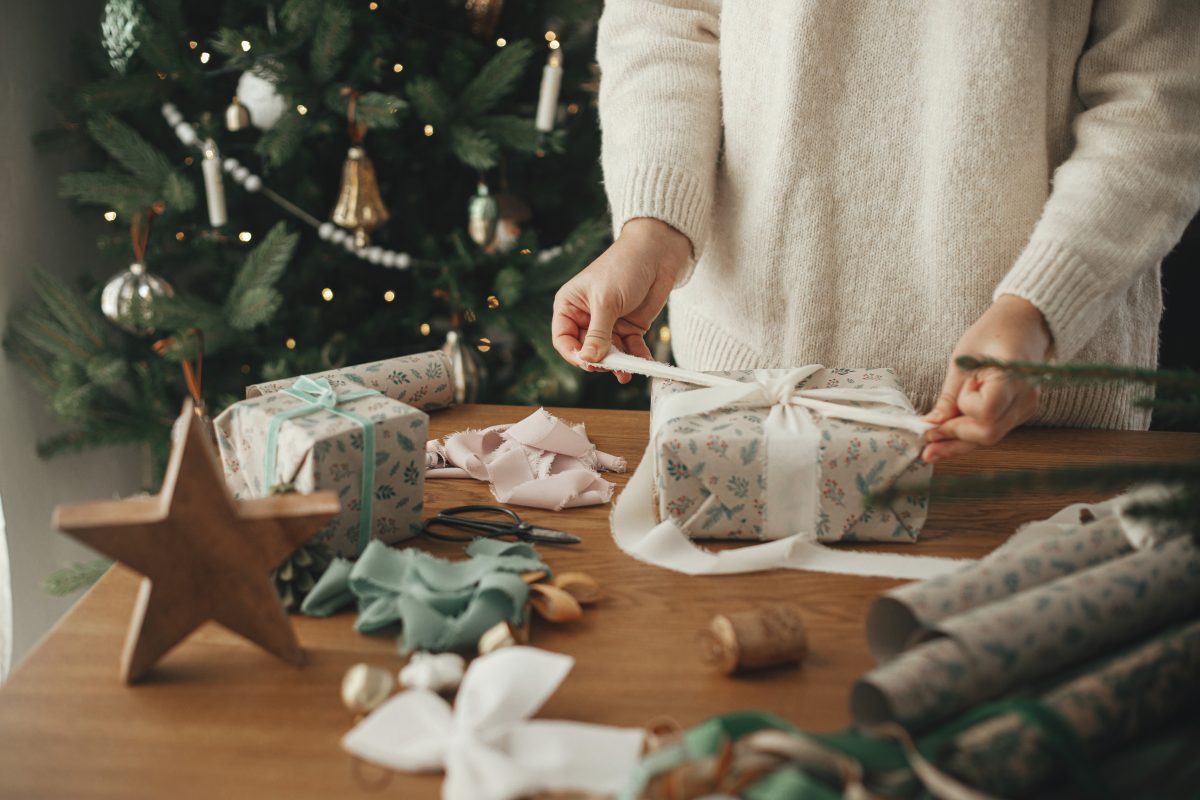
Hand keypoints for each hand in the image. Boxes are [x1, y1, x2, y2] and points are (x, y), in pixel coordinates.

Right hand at [552, 218, 691, 382]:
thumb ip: (598, 334)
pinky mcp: (629, 328)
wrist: (657, 253)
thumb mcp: (607, 301)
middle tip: (613, 367)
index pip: (563, 340)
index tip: (589, 364)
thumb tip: (588, 361)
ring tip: (629, 370)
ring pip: (609, 354)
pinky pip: (629, 349)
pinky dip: (636, 357)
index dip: (574, 355)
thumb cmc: (624, 267)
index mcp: (569, 306)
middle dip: (599, 361)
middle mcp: (586, 318)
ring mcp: (609, 324)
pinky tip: (642, 362)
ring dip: (619, 364)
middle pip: (586, 350)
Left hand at [922, 295, 1052, 462]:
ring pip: (991, 437)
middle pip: (989, 434)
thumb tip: (932, 424)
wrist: (1023, 323)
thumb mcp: (962, 361)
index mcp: (1012, 375)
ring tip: (932, 445)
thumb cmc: (993, 334)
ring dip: (960, 442)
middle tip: (927, 441)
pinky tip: (951, 434)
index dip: (961, 415)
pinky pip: (994, 428)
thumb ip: (950, 397)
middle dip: (955, 439)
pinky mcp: (1022, 411)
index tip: (940, 413)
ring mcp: (1027, 406)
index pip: (986, 411)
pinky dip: (971, 433)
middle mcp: (1025, 396)